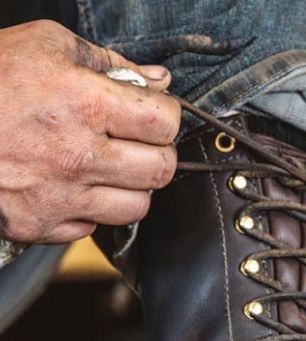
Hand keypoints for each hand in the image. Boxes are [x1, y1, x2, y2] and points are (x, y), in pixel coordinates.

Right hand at [0, 20, 180, 243]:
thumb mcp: (45, 45)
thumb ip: (110, 61)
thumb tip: (158, 81)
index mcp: (84, 104)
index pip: (165, 123)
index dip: (165, 115)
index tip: (152, 113)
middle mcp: (76, 155)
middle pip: (161, 170)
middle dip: (157, 152)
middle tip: (137, 142)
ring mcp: (58, 195)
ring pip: (136, 206)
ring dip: (130, 186)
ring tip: (107, 166)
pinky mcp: (37, 223)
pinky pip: (93, 228)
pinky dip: (90, 209)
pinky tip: (72, 185)